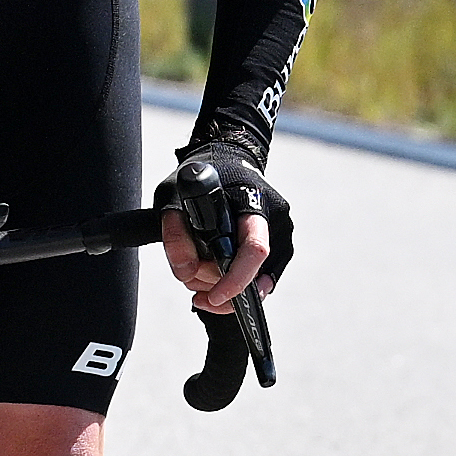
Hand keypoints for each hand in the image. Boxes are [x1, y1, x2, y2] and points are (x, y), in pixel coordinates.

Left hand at [159, 141, 287, 314]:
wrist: (228, 157)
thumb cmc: (202, 174)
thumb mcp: (172, 196)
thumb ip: (174, 233)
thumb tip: (186, 273)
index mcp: (253, 201)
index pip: (254, 250)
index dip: (236, 280)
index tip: (214, 297)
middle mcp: (276, 219)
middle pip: (253, 274)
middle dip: (217, 285)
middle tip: (189, 279)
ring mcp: (282, 233)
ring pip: (256, 281)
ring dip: (222, 285)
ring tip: (196, 273)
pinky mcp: (280, 245)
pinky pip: (258, 276)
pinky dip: (234, 282)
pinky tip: (213, 274)